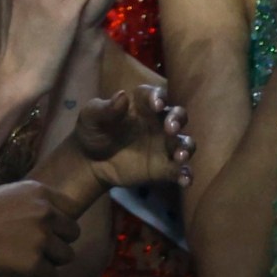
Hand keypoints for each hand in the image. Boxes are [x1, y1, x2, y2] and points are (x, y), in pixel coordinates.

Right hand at [0, 180, 80, 276]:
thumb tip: (47, 221)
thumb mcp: (6, 196)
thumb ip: (30, 205)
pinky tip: (23, 274)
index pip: (72, 208)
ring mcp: (40, 237)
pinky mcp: (32, 262)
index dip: (60, 223)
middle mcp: (46, 211)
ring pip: (67, 256)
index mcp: (39, 191)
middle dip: (58, 243)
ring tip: (29, 262)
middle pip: (73, 233)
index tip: (47, 231)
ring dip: (51, 262)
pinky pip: (52, 276)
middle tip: (37, 250)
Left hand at [76, 85, 194, 188]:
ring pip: (184, 142)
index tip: (156, 105)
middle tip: (171, 128)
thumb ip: (105, 108)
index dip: (158, 97)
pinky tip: (185, 180)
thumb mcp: (91, 117)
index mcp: (142, 106)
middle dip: (178, 119)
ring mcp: (164, 146)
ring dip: (186, 147)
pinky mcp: (164, 167)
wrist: (91, 162)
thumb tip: (122, 95)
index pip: (155, 95)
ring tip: (180, 156)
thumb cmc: (93, 132)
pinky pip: (180, 170)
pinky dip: (186, 175)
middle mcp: (159, 123)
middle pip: (178, 115)